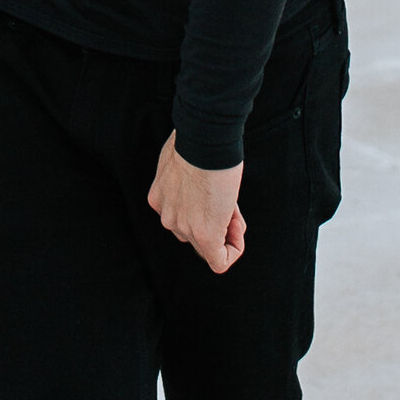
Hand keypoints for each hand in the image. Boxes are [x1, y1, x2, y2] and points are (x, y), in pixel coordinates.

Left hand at [148, 134, 245, 273]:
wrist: (203, 138)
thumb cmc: (199, 139)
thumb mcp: (184, 159)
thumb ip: (187, 179)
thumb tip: (204, 190)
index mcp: (160, 197)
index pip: (184, 215)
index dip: (206, 207)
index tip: (217, 190)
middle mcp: (167, 216)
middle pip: (195, 231)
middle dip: (217, 220)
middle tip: (230, 200)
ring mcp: (184, 227)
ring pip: (209, 244)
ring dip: (228, 229)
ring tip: (233, 204)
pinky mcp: (205, 236)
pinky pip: (219, 261)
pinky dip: (234, 250)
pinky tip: (239, 230)